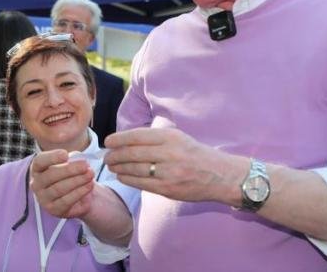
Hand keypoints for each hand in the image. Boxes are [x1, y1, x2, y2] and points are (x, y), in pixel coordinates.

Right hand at [29, 150, 95, 218]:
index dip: (52, 157)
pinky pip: (67, 201)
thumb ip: (71, 159)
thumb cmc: (69, 175)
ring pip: (59, 189)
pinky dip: (80, 193)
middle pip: (51, 175)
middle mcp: (37, 184)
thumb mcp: (69, 163)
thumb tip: (77, 159)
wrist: (76, 195)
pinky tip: (89, 186)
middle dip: (70, 170)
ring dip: (77, 181)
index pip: (39, 162)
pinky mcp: (54, 210)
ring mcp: (44, 199)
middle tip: (85, 165)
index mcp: (37, 169)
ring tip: (90, 175)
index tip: (65, 154)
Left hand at [105, 127, 245, 204]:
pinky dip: (127, 179)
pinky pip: (141, 184)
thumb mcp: (178, 138)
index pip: (137, 136)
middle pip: (132, 153)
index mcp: (171, 137)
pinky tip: (121, 176)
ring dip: (118, 168)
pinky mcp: (168, 189)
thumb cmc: (195, 154)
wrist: (220, 176)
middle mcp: (169, 153)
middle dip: (114, 155)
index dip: (119, 139)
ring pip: (134, 169)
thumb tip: (124, 140)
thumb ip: (154, 138)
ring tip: (111, 166)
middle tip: (106, 156)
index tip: (109, 141)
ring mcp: (168, 173)